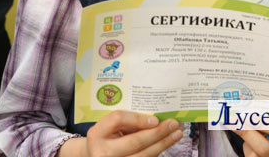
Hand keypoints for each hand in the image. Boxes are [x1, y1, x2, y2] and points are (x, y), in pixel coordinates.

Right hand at [57, 111, 182, 156]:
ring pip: (143, 155)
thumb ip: (126, 119)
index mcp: (97, 133)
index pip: (117, 120)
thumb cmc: (105, 135)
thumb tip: (154, 116)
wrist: (93, 155)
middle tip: (173, 124)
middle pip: (134, 142)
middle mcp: (103, 152)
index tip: (155, 118)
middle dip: (157, 133)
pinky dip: (156, 152)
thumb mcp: (109, 125)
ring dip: (162, 144)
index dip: (137, 119)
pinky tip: (165, 143)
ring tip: (175, 134)